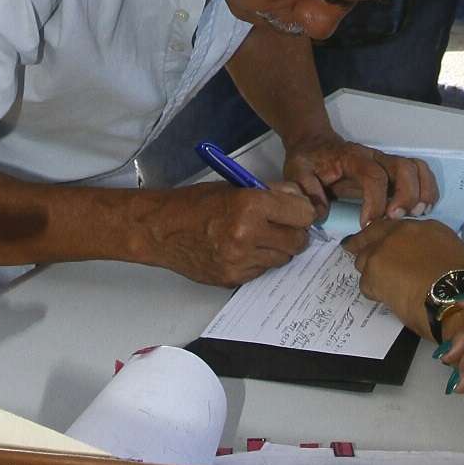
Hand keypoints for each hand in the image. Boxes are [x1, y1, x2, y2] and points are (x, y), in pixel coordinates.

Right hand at [138, 182, 320, 285]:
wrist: (160, 230)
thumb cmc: (195, 204)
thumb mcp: (235, 186)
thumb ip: (271, 194)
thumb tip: (300, 200)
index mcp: (250, 205)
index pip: (303, 214)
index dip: (302, 212)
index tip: (297, 212)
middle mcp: (247, 234)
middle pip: (298, 241)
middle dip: (294, 233)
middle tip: (281, 226)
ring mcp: (240, 260)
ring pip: (283, 259)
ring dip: (277, 248)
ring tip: (256, 237)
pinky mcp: (233, 278)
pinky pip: (261, 271)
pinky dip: (258, 260)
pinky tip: (240, 249)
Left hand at [279, 137, 438, 219]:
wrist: (315, 144)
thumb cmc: (308, 160)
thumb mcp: (296, 172)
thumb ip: (306, 190)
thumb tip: (321, 213)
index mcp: (352, 158)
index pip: (373, 175)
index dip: (375, 200)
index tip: (368, 224)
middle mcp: (375, 157)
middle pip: (403, 168)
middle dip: (405, 195)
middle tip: (396, 220)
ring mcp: (386, 162)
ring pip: (416, 168)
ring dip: (421, 191)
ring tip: (416, 215)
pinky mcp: (393, 170)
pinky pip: (419, 173)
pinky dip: (427, 189)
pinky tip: (422, 209)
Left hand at [343, 213, 463, 329]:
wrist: (456, 300)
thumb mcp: (455, 254)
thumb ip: (433, 249)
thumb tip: (425, 259)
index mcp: (424, 227)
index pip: (396, 226)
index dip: (386, 236)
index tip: (382, 242)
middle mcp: (401, 232)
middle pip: (371, 235)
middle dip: (364, 244)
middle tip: (354, 250)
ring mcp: (384, 250)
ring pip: (364, 259)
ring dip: (370, 271)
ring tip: (380, 285)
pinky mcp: (373, 273)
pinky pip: (365, 283)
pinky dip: (374, 291)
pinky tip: (387, 299)